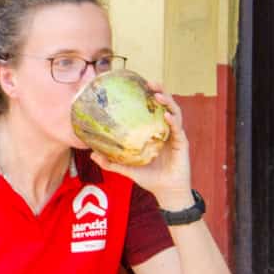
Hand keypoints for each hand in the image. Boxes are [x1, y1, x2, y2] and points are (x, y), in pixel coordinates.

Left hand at [88, 84, 194, 210]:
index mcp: (153, 130)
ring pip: (175, 112)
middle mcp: (165, 129)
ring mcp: (175, 135)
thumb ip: (111, 162)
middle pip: (165, 105)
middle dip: (159, 90)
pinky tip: (166, 116)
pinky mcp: (182, 144)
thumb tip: (91, 154)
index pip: (151, 108)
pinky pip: (178, 130)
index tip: (137, 83)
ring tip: (157, 94)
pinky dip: (173, 121)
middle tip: (150, 81)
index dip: (147, 94)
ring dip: (168, 101)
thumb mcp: (127, 168)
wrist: (166, 192)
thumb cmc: (149, 178)